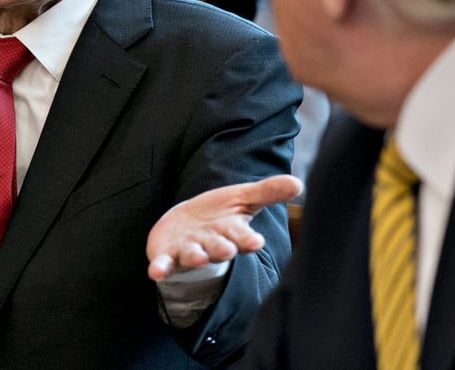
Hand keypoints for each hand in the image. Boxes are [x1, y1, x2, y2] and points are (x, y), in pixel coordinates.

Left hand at [146, 174, 303, 280]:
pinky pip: (163, 264)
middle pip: (219, 248)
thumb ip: (268, 192)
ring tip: (198, 257)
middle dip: (222, 248)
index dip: (248, 240)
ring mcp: (189, 251)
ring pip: (194, 255)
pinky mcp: (167, 256)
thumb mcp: (242, 199)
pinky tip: (156, 272)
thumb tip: (299, 183)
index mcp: (231, 233)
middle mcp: (211, 245)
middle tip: (227, 249)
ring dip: (196, 256)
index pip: (243, 238)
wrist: (183, 226)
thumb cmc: (218, 216)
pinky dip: (160, 268)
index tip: (255, 241)